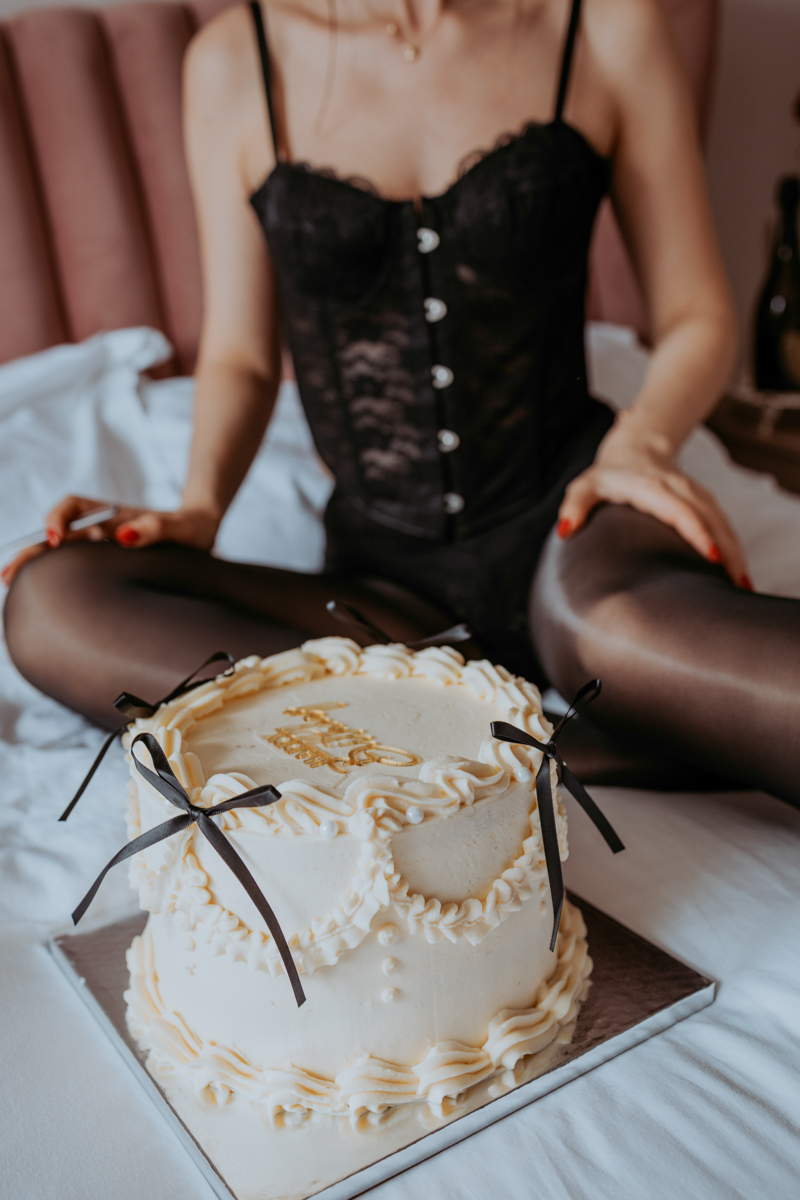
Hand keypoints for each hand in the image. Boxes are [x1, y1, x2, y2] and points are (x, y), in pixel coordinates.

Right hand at [1, 495, 220, 586]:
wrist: (202, 532)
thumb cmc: (191, 529)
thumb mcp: (182, 529)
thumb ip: (157, 529)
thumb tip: (124, 535)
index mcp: (116, 515)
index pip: (75, 506)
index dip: (58, 518)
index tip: (54, 539)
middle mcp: (103, 527)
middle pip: (56, 532)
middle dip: (30, 550)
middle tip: (6, 575)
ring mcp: (102, 545)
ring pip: (60, 551)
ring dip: (34, 564)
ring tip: (9, 584)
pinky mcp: (107, 562)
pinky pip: (74, 566)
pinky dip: (54, 576)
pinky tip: (41, 593)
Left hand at [557, 414, 751, 588]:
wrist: (636, 448)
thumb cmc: (607, 475)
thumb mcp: (586, 486)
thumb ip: (575, 505)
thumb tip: (565, 530)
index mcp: (652, 488)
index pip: (679, 510)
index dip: (696, 532)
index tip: (710, 556)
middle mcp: (679, 489)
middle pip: (710, 519)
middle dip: (726, 550)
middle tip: (736, 585)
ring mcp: (695, 494)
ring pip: (723, 523)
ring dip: (735, 552)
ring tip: (743, 587)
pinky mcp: (704, 501)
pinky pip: (724, 525)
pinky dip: (734, 548)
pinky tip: (738, 575)